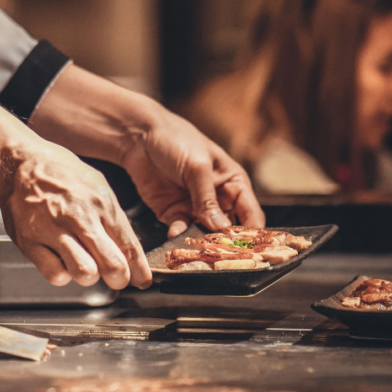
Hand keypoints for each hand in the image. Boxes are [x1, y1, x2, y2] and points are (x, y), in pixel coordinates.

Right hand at [0, 140, 151, 289]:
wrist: (18, 163)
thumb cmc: (58, 172)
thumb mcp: (96, 184)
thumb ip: (112, 217)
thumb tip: (128, 248)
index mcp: (101, 202)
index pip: (129, 245)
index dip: (139, 270)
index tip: (141, 279)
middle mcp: (80, 217)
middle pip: (112, 265)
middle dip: (119, 278)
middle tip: (117, 278)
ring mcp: (54, 230)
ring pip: (85, 273)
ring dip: (89, 276)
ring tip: (86, 265)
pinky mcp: (31, 242)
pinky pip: (55, 274)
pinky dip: (62, 274)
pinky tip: (62, 261)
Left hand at [120, 103, 264, 237]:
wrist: (139, 137)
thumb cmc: (177, 140)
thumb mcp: (197, 167)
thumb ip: (208, 198)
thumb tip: (220, 228)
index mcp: (233, 183)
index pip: (251, 214)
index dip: (252, 233)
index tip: (247, 249)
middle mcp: (217, 199)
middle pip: (228, 230)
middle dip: (224, 243)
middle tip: (219, 255)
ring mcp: (195, 208)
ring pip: (204, 234)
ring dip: (200, 242)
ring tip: (196, 248)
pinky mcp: (173, 213)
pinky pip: (180, 231)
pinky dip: (178, 235)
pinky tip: (174, 235)